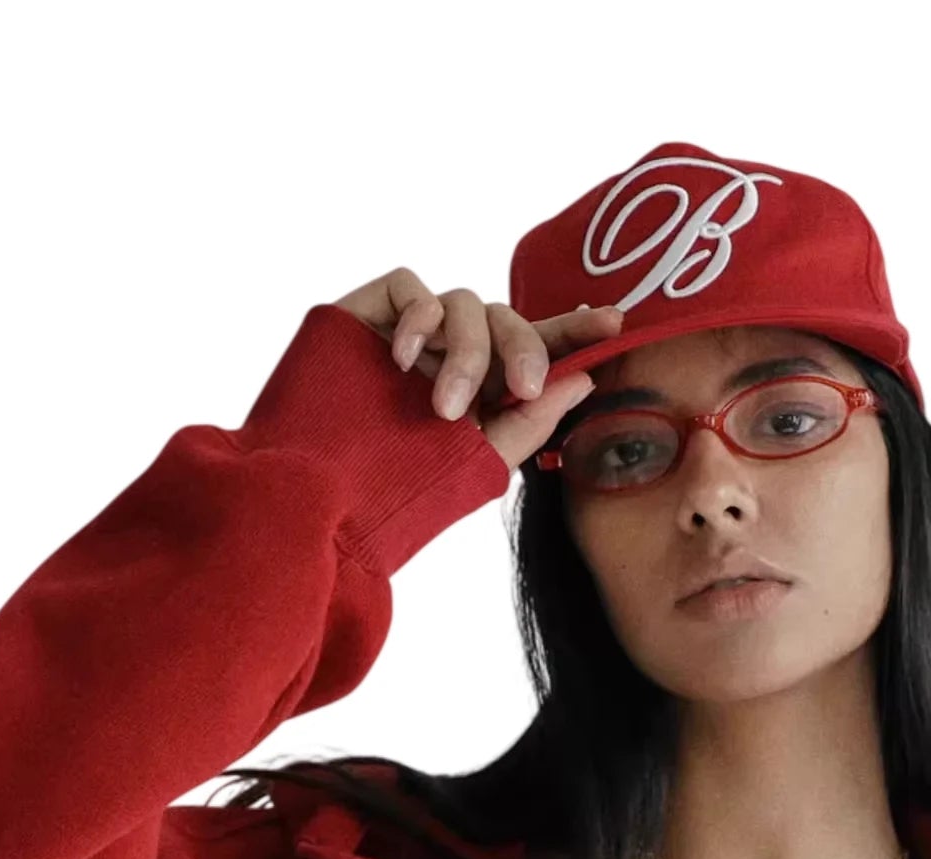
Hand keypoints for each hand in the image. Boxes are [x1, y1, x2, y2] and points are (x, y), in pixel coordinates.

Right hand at [332, 270, 625, 476]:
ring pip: (465, 302)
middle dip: (524, 347)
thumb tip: (585, 377)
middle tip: (526, 388)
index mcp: (482, 394)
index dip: (574, 332)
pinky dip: (419, 318)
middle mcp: (450, 358)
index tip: (616, 324)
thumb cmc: (392, 495)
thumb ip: (530, 420)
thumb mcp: (476, 462)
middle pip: (506, 318)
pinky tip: (406, 361)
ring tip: (444, 406)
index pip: (536, 350)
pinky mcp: (370, 314)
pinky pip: (412, 286)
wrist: (314, 501)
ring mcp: (410, 334)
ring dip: (467, 350)